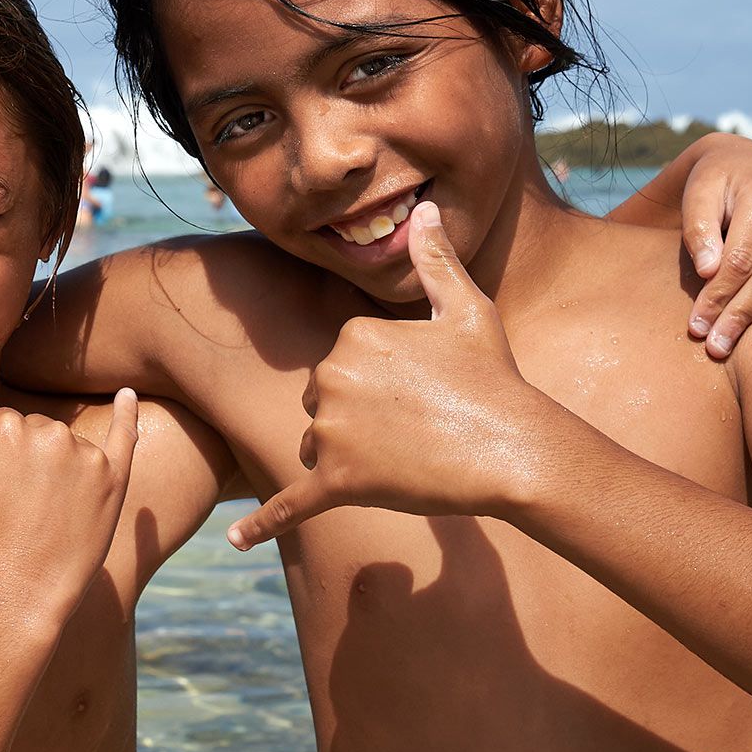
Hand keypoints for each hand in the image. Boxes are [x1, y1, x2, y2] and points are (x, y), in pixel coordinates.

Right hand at [0, 385, 138, 619]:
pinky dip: (128, 414)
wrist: (20, 592)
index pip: (1, 428)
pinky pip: (125, 437)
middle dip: (28, 462)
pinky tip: (129, 394)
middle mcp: (49, 432)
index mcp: (5, 428)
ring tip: (45, 514)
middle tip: (18, 509)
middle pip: (36, 432)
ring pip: (68, 444)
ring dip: (60, 468)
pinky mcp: (114, 478)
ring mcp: (86, 455)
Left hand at [227, 201, 564, 549]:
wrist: (515, 447)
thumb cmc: (495, 378)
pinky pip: (290, 504)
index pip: (339, 365)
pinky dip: (262, 525)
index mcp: (351, 336)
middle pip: (318, 405)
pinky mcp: (337, 482)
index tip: (420, 393)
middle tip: (414, 428)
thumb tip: (420, 209)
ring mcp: (330, 432)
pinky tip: (236, 541)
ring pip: (312, 448)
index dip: (375, 385)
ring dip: (344, 459)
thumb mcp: (465, 310)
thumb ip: (434, 260)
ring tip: (404, 458)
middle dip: (353, 420)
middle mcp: (329, 377)